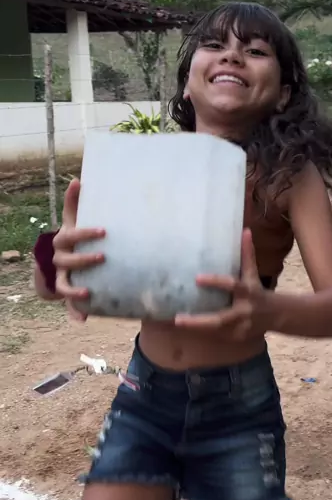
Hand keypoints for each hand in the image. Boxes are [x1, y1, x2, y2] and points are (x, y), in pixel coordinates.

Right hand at [53, 178, 105, 321]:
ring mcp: (62, 277)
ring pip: (63, 285)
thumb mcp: (74, 220)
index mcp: (63, 240)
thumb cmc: (75, 235)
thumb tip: (77, 179)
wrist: (63, 256)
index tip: (104, 231)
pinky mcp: (67, 291)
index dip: (85, 233)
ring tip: (87, 293)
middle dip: (84, 259)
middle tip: (104, 256)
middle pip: (66, 260)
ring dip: (73, 290)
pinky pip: (68, 305)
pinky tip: (82, 320)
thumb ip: (75, 202)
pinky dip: (74, 312)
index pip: (71, 235)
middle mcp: (59, 259)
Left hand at [175, 229, 271, 340]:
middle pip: (219, 319)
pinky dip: (202, 333)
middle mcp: (244, 311)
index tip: (196, 278)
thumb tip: (245, 231)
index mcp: (247, 292)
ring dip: (196, 328)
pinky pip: (217, 336)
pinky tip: (187, 330)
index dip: (215, 281)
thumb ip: (247, 254)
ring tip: (176, 323)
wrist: (277, 315)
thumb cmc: (257, 291)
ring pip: (215, 330)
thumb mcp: (252, 274)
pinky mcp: (237, 337)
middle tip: (177, 319)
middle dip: (198, 321)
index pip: (231, 285)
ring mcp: (240, 327)